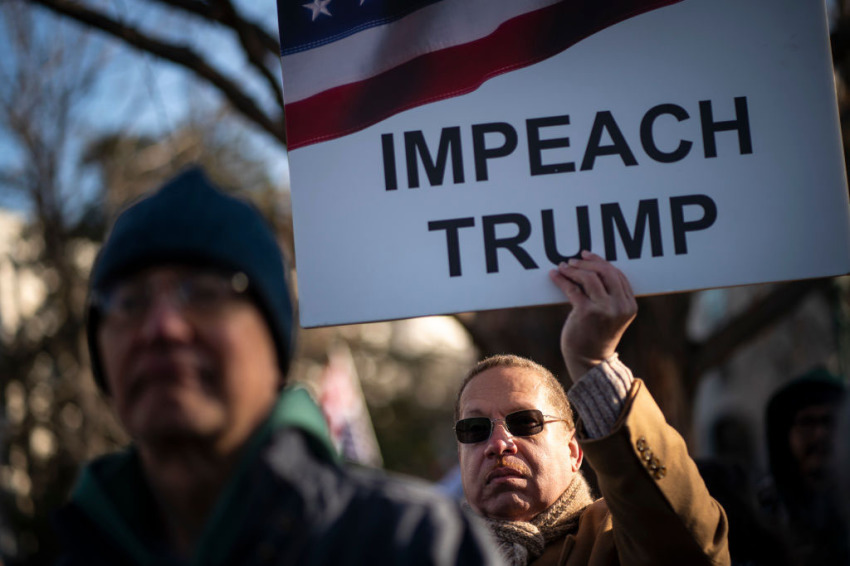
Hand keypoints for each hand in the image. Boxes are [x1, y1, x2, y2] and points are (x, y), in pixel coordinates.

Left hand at [548, 251, 636, 380]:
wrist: (589, 361)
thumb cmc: (596, 336)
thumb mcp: (611, 315)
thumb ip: (610, 296)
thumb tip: (591, 268)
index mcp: (629, 305)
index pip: (617, 274)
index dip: (601, 262)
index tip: (587, 256)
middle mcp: (620, 306)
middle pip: (605, 271)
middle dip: (587, 262)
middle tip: (573, 260)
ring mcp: (604, 309)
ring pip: (589, 277)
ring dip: (574, 269)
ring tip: (563, 267)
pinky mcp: (586, 312)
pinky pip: (573, 288)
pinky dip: (562, 279)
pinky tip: (555, 275)